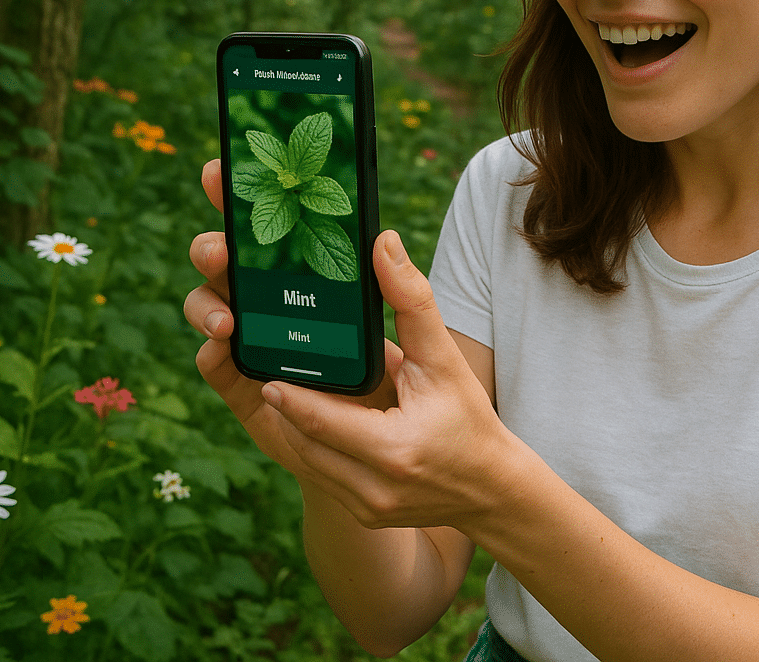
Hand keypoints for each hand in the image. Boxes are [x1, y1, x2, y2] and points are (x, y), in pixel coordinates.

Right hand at [184, 160, 400, 475]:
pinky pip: (219, 370)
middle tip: (223, 248)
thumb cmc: (417, 398)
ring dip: (209, 304)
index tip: (225, 169)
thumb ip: (407, 299)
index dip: (244, 198)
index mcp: (315, 283)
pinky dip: (212, 355)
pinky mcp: (252, 396)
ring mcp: (260, 350)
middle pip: (231, 266)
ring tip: (230, 319)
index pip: (274, 232)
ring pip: (213, 311)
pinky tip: (221, 347)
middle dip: (216, 247)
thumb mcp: (426, 350)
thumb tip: (386, 237)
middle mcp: (278, 309)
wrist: (409, 465)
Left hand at [261, 228, 516, 531]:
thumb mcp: (444, 360)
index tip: (265, 371)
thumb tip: (382, 244)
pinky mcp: (364, 514)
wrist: (494, 488)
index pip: (322, 421)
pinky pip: (323, 475)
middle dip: (285, 405)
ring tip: (282, 385)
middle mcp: (375, 486)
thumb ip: (411, 303)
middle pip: (305, 442)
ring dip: (295, 426)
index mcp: (395, 448)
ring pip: (309, 461)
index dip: (290, 395)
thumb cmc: (470, 418)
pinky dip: (313, 445)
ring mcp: (367, 506)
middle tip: (266, 367)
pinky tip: (308, 415)